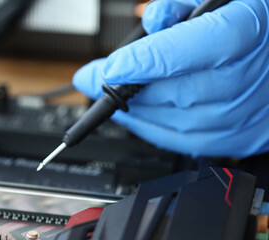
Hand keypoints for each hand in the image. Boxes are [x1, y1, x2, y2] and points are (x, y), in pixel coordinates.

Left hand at [73, 0, 268, 157]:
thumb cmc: (246, 23)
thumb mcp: (217, 0)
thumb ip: (180, 7)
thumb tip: (154, 20)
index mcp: (248, 29)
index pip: (195, 49)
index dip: (147, 61)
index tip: (110, 67)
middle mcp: (254, 75)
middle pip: (181, 91)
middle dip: (127, 87)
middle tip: (92, 79)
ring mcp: (250, 111)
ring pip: (181, 122)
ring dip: (136, 112)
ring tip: (107, 95)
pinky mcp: (243, 136)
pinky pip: (192, 143)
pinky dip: (155, 130)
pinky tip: (134, 116)